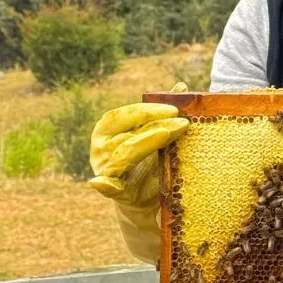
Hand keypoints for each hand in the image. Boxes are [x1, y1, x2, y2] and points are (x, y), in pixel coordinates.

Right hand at [89, 83, 189, 208]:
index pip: (125, 115)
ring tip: (168, 134)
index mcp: (106, 128)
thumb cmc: (150, 161)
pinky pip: (108, 186)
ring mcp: (103, 168)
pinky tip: (100, 182)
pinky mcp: (111, 189)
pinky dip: (104, 185)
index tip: (174, 109)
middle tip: (182, 122)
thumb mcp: (157, 135)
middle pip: (128, 132)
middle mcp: (100, 146)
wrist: (147, 196)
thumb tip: (181, 86)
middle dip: (156, 125)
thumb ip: (165, 114)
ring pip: (125, 152)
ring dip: (148, 143)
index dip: (149, 110)